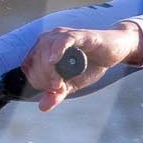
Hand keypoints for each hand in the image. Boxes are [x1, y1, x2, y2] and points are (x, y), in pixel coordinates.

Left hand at [23, 25, 142, 111]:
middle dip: (44, 78)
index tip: (51, 90)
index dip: (36, 81)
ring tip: (60, 82)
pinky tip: (54, 61)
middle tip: (59, 88)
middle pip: (36, 60)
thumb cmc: (90, 64)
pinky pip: (63, 40)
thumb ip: (56, 93)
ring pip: (46, 51)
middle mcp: (49, 38)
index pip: (28, 65)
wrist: (114, 52)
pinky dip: (57, 51)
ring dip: (50, 71)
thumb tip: (42, 108)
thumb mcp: (72, 83)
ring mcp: (63, 35)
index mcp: (43, 48)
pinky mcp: (79, 35)